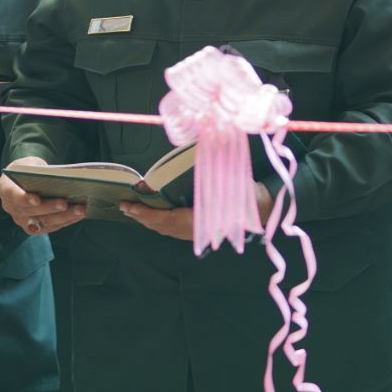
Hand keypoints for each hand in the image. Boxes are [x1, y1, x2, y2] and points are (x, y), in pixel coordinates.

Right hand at [0, 157, 85, 235]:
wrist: (25, 179)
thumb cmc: (28, 168)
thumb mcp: (30, 163)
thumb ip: (38, 171)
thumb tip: (60, 178)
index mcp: (5, 189)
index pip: (13, 195)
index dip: (24, 199)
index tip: (36, 200)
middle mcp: (11, 208)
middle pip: (31, 211)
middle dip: (50, 208)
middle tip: (66, 203)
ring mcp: (22, 220)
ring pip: (43, 222)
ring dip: (63, 217)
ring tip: (80, 209)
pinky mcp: (35, 228)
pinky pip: (51, 227)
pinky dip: (66, 220)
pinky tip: (79, 214)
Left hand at [122, 182, 273, 239]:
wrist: (266, 209)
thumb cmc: (244, 194)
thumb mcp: (222, 178)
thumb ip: (202, 172)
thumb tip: (180, 157)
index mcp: (195, 221)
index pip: (161, 219)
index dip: (142, 212)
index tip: (127, 205)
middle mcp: (194, 232)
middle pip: (161, 226)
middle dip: (142, 217)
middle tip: (125, 206)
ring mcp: (199, 235)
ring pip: (168, 230)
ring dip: (151, 221)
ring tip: (136, 210)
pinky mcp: (204, 233)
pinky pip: (177, 229)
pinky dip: (163, 222)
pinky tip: (159, 215)